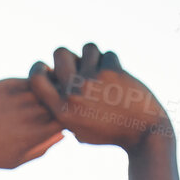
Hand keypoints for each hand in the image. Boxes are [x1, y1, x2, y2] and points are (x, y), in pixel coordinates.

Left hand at [0, 77, 64, 169]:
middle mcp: (33, 112)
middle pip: (61, 101)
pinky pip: (31, 80)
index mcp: (37, 134)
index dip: (68, 119)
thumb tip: (61, 134)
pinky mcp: (9, 83)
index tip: (64, 119)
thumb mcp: (15, 161)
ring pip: (49, 87)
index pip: (67, 120)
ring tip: (46, 96)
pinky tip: (28, 91)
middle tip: (59, 103)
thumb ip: (41, 149)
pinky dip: (35, 83)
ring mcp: (22, 96)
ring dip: (50, 89)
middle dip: (63, 101)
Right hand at [28, 44, 170, 150]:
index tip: (48, 67)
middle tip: (80, 65)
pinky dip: (114, 64)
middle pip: (60, 52)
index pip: (37, 79)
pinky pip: (108, 54)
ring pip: (87, 47)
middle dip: (71, 54)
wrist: (142, 132)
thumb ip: (65, 108)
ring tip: (103, 73)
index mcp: (62, 111)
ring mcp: (91, 81)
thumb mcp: (80, 129)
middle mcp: (73, 95)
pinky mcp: (111, 71)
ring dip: (96, 57)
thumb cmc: (110, 132)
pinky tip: (119, 80)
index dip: (40, 67)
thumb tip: (54, 77)